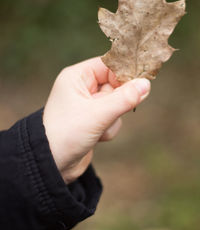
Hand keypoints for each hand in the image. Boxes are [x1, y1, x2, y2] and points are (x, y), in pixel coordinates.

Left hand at [43, 57, 150, 182]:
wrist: (52, 164)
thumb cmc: (67, 134)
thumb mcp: (98, 114)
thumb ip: (124, 98)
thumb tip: (146, 84)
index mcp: (77, 77)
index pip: (108, 65)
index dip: (124, 73)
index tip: (141, 83)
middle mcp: (82, 88)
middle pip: (115, 84)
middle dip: (117, 102)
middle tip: (113, 112)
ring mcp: (87, 105)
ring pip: (116, 103)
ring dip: (112, 118)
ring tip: (98, 128)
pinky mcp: (92, 120)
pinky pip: (112, 117)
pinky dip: (109, 128)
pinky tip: (97, 137)